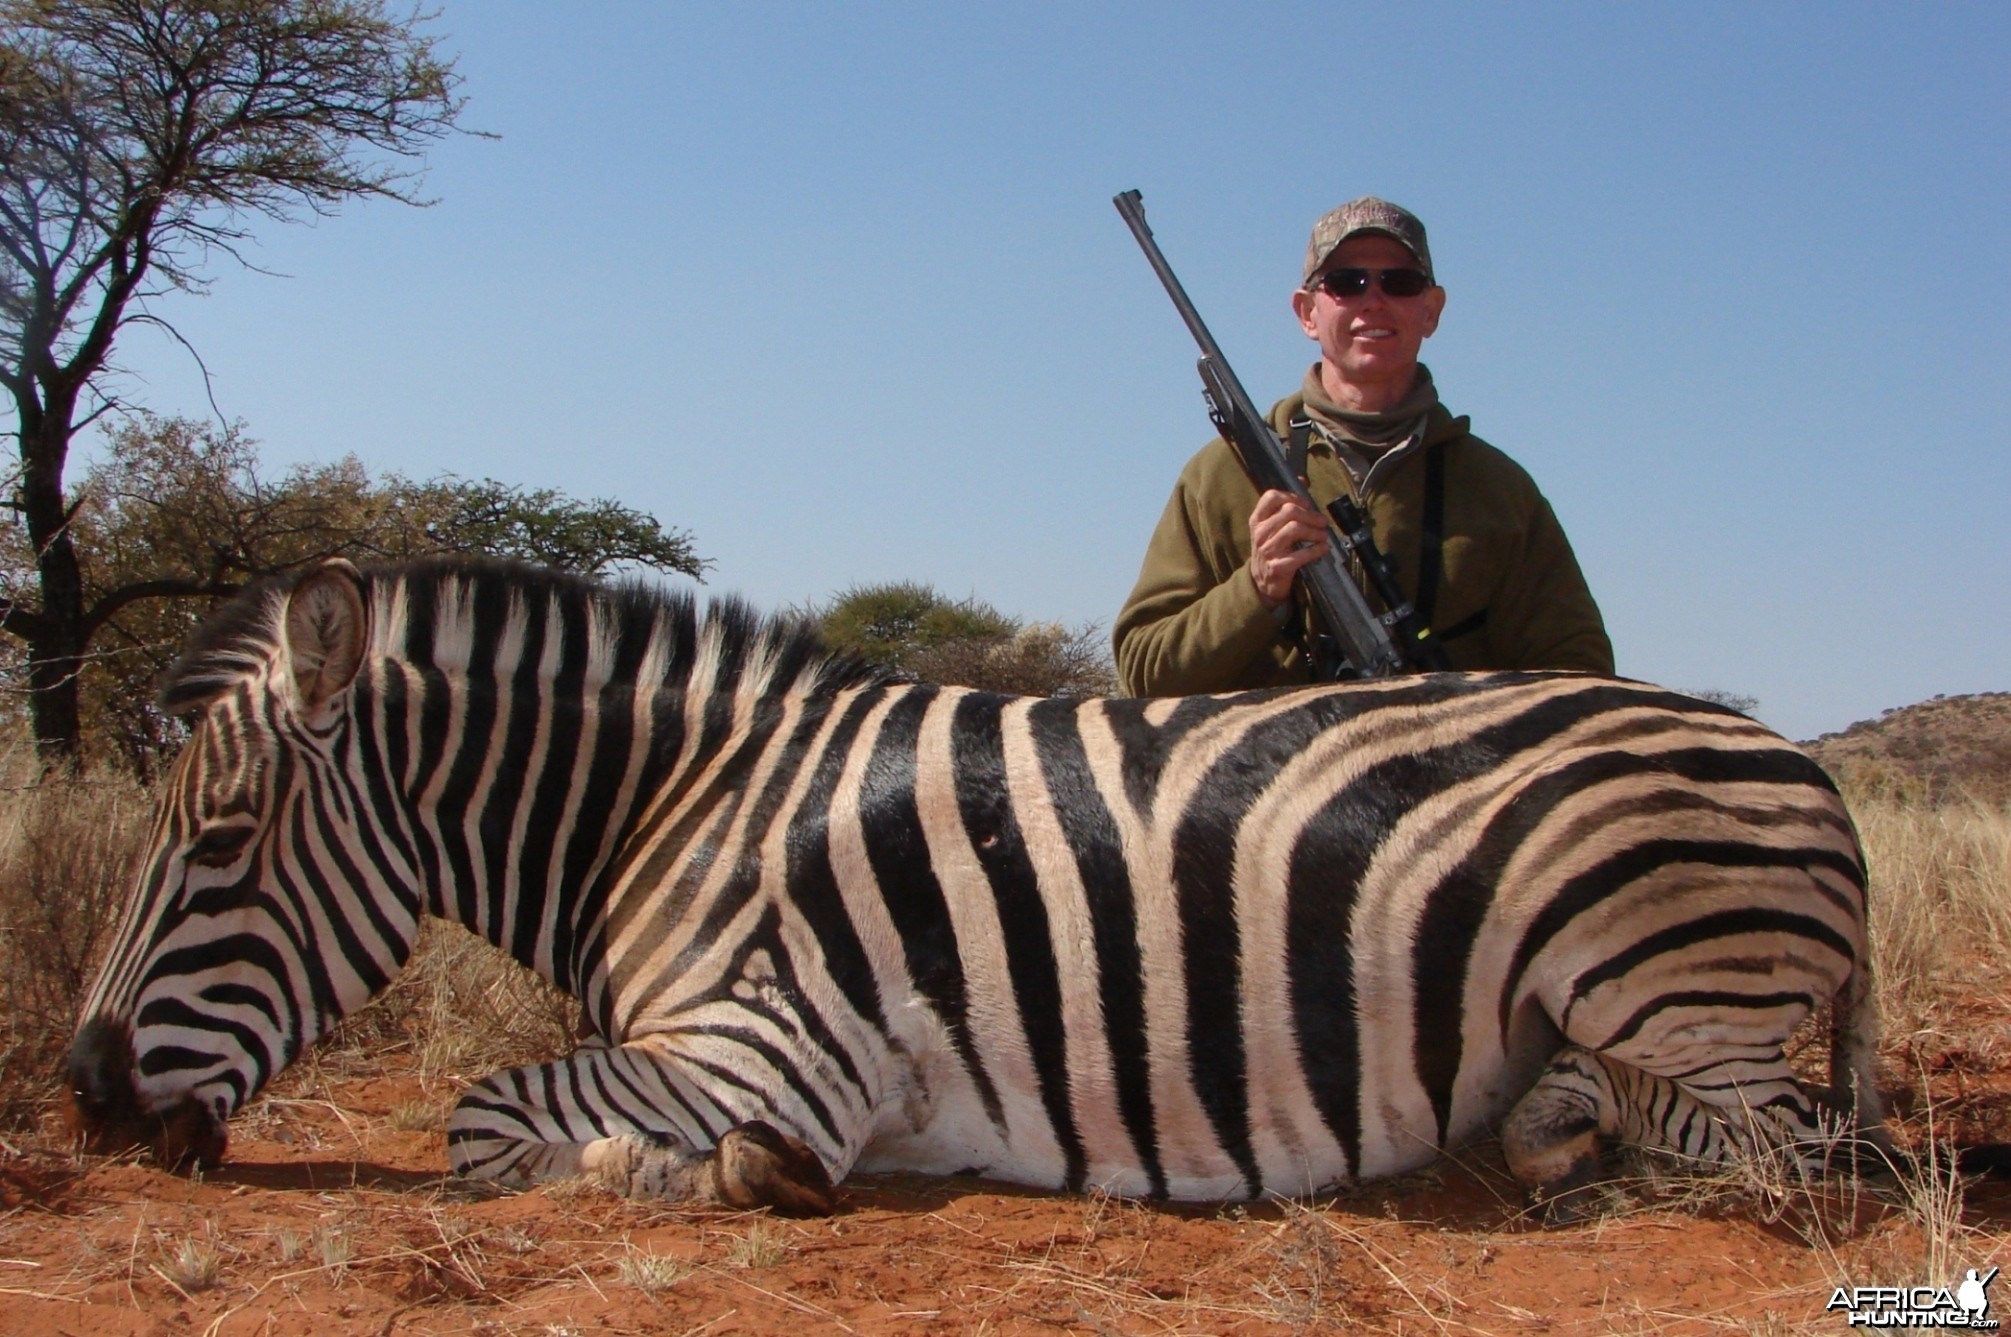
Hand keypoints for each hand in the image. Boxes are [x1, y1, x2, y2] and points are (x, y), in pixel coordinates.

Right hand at [1247, 489, 1329, 608]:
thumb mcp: (1271, 527)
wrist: (1262, 582)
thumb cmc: (1272, 549)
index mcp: (1257, 520)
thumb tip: (1302, 479)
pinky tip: (1323, 548)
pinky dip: (1317, 550)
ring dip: (1315, 531)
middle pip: (1289, 511)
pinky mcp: (1278, 567)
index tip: (1306, 504)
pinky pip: (1301, 554)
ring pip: (1295, 529)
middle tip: (1322, 522)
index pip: (1271, 496)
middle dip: (1311, 515)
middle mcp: (1260, 533)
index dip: (1293, 496)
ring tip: (1323, 535)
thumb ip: (1285, 505)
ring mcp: (1267, 550)